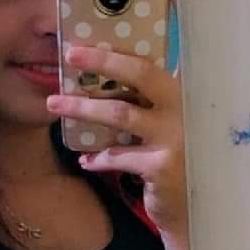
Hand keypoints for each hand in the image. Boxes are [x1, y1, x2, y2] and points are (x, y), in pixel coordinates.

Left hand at [46, 45, 188, 235]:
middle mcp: (183, 108)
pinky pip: (116, 157)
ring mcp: (174, 137)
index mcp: (183, 93)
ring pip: (120, 114)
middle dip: (102, 61)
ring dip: (83, 108)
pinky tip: (84, 161)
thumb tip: (104, 81)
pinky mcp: (160, 166)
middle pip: (140, 75)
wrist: (195, 207)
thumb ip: (148, 104)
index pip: (149, 63)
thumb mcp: (167, 127)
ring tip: (54, 104)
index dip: (117, 51)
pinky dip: (97, 158)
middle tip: (70, 55)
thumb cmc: (176, 162)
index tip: (86, 43)